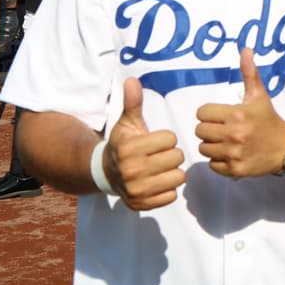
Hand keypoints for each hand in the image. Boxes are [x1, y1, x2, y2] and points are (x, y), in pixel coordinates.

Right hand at [107, 77, 185, 209]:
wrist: (106, 173)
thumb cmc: (123, 144)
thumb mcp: (127, 123)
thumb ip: (132, 102)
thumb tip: (131, 79)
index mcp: (129, 148)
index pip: (170, 139)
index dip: (165, 138)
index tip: (153, 141)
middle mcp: (131, 171)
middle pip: (177, 158)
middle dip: (171, 154)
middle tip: (157, 156)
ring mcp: (136, 190)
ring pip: (178, 177)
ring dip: (172, 172)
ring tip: (159, 169)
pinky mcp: (141, 205)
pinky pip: (172, 196)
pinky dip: (167, 190)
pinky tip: (156, 183)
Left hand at [196, 48, 284, 177]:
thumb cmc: (269, 120)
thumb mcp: (259, 95)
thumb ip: (249, 73)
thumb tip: (246, 49)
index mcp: (237, 114)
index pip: (202, 113)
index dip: (211, 114)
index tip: (224, 116)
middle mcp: (234, 134)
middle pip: (200, 131)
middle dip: (210, 129)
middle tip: (225, 129)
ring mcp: (234, 153)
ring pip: (204, 148)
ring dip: (213, 146)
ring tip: (228, 142)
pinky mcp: (234, 169)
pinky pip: (212, 165)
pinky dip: (219, 161)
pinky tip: (232, 155)